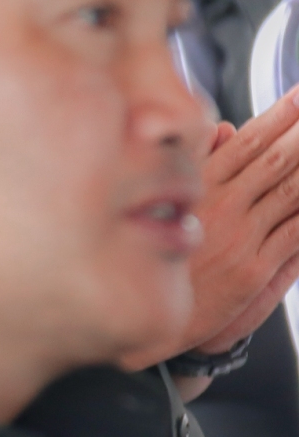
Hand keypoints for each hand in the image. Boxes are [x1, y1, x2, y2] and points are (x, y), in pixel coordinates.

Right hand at [150, 89, 298, 366]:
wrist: (152, 320)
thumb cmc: (160, 262)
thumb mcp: (167, 205)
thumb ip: (200, 164)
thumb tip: (224, 128)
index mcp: (196, 189)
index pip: (245, 142)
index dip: (278, 116)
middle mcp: (220, 207)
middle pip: (273, 160)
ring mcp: (240, 237)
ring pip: (291, 192)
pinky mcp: (256, 269)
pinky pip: (298, 233)